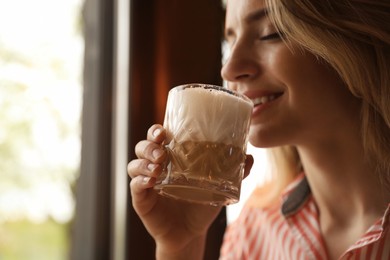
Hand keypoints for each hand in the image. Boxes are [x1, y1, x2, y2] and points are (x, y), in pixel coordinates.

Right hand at [128, 124, 223, 256]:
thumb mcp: (218, 185)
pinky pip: (134, 186)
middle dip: (149, 145)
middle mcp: (155, 166)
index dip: (156, 130)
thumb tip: (249, 157)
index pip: (157, 137)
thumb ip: (233, 171)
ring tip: (158, 167)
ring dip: (144, 162)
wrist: (191, 232)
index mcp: (171, 157)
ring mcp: (146, 182)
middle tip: (161, 150)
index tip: (163, 130)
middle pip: (142, 147)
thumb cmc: (201, 203)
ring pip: (134, 164)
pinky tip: (152, 182)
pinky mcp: (141, 199)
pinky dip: (140, 181)